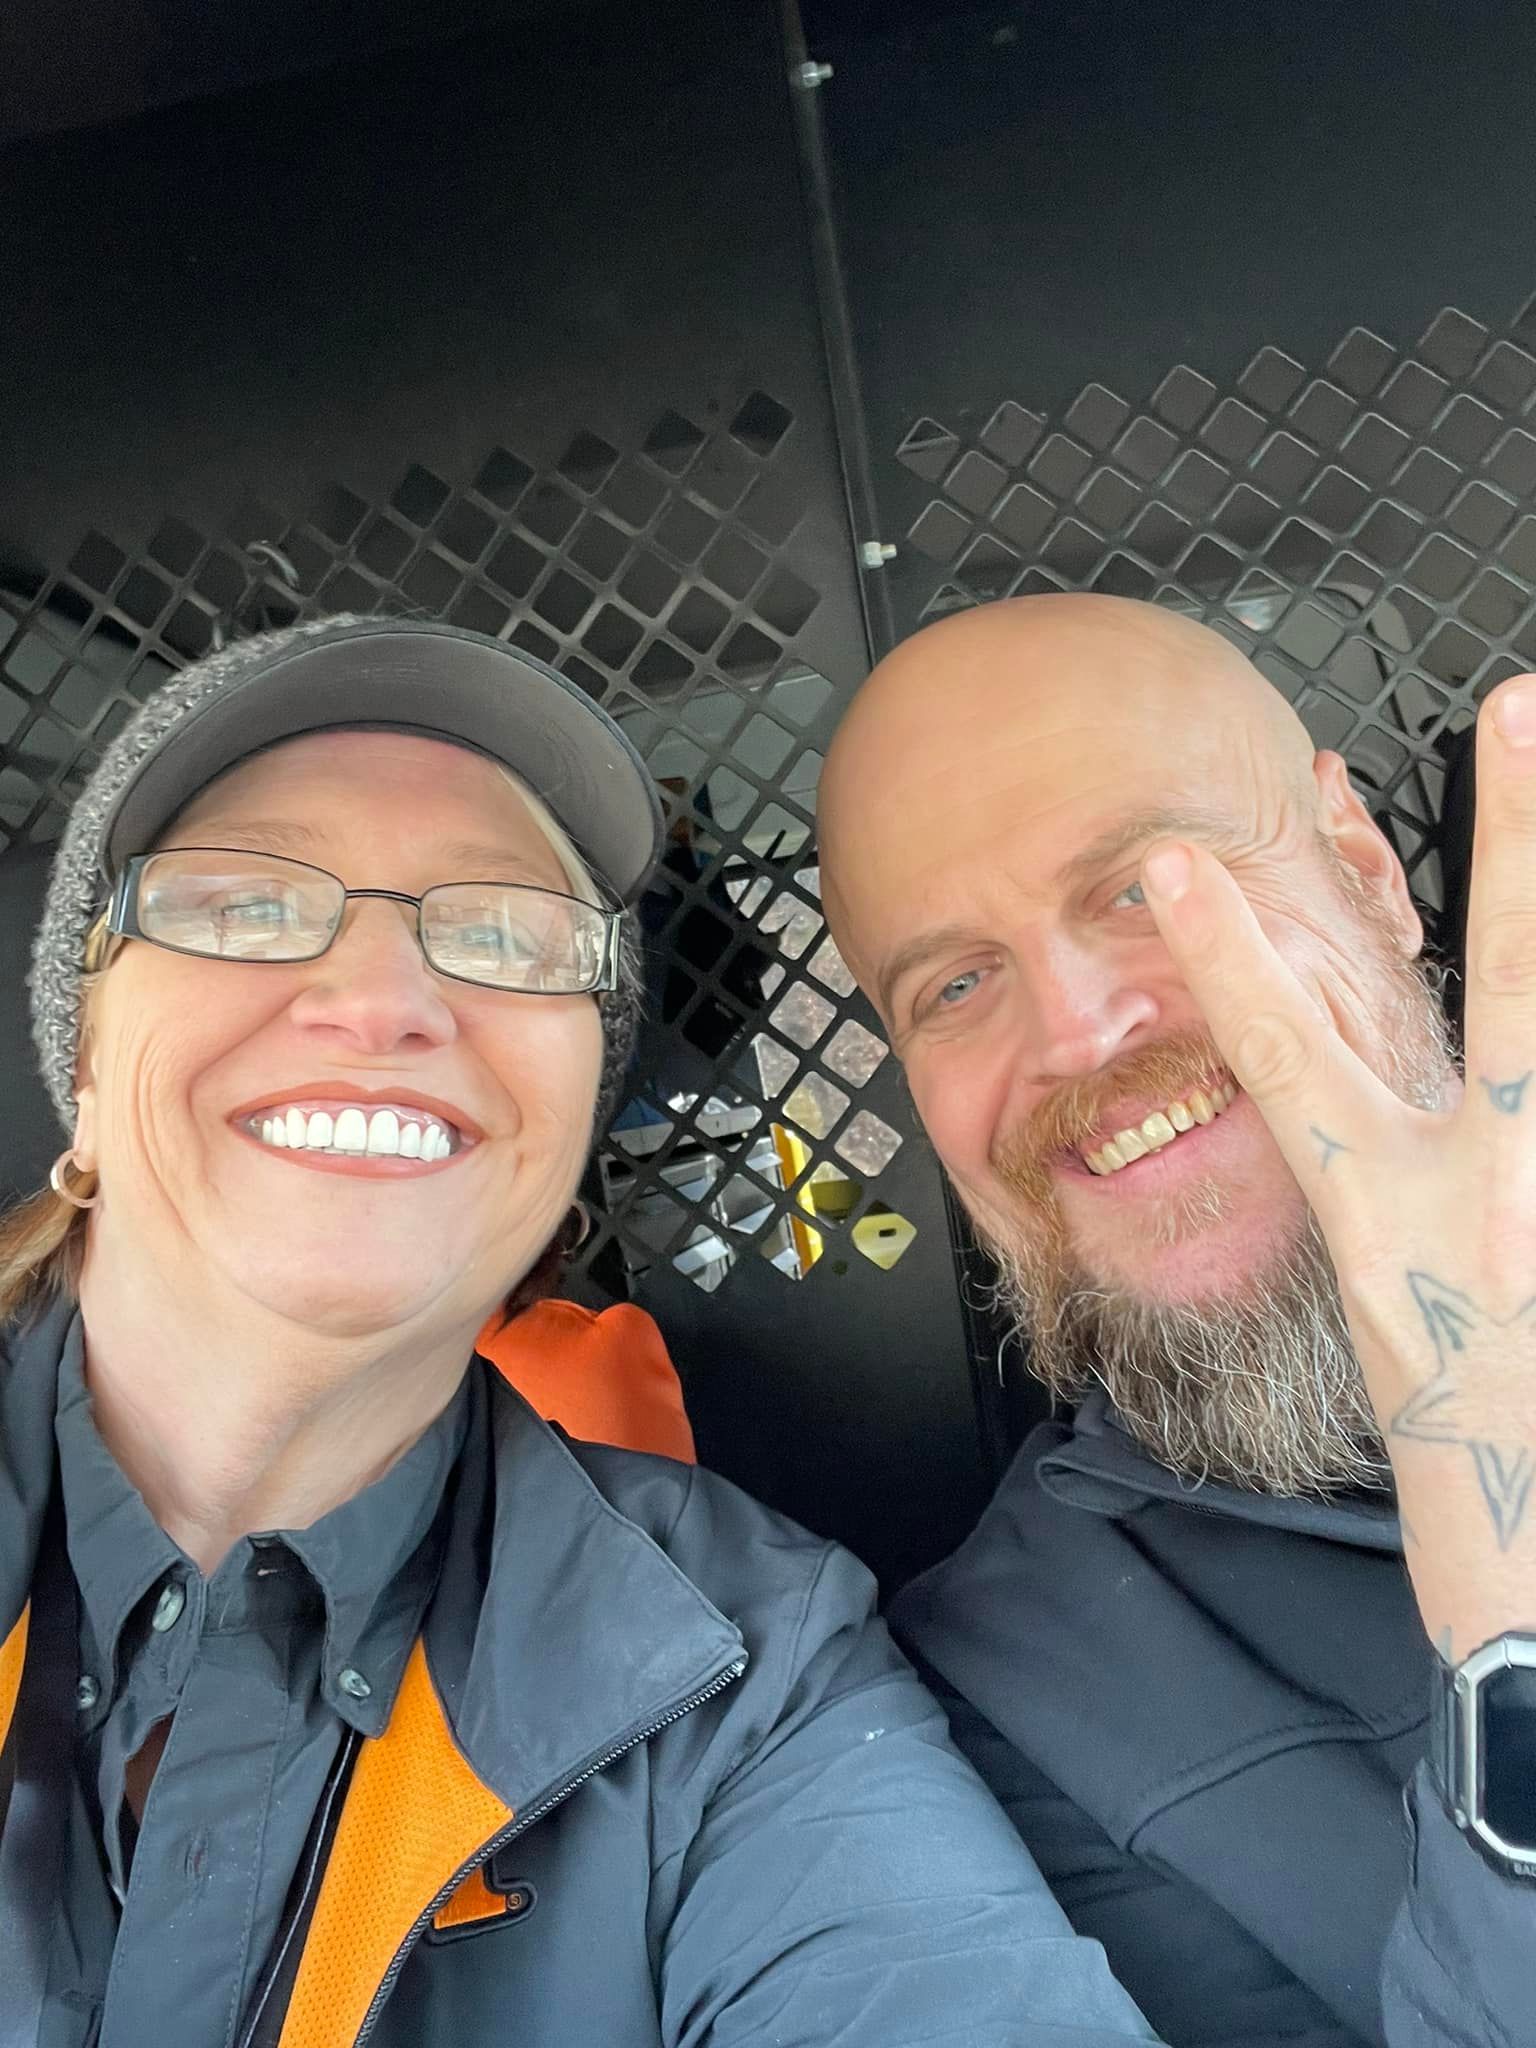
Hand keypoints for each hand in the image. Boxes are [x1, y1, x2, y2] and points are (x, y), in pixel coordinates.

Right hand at [1140, 677, 1535, 1661]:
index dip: (1223, 948)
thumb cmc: (1468, 1475)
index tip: (1174, 867)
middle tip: (1523, 704)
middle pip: (1505, 976)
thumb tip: (1453, 1120)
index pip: (1282, 1050)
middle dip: (1519, 828)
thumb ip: (1415, 1206)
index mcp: (1393, 1211)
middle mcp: (1489, 1184)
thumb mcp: (1406, 1326)